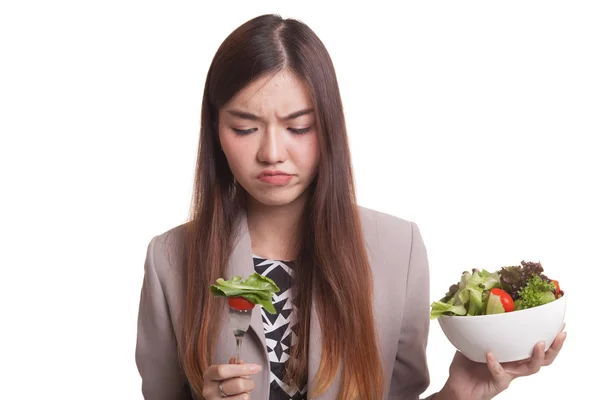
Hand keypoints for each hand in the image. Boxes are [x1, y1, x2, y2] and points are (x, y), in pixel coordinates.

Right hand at [202, 358, 261, 398]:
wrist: (216, 397)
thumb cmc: (221, 382)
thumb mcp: (224, 372)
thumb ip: (233, 365)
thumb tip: (241, 363)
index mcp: (209, 375)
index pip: (223, 370)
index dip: (241, 368)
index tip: (255, 367)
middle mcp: (209, 390)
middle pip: (237, 385)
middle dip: (249, 382)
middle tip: (251, 382)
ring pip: (243, 396)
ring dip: (248, 392)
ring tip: (244, 390)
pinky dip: (245, 398)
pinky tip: (240, 396)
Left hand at [441, 323, 566, 399]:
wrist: (458, 385)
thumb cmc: (467, 365)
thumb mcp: (474, 341)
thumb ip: (481, 328)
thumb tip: (480, 307)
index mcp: (512, 353)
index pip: (535, 344)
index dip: (549, 335)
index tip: (558, 322)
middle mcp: (515, 364)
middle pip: (543, 358)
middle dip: (554, 346)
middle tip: (560, 333)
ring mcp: (509, 374)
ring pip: (531, 368)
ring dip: (537, 356)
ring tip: (538, 344)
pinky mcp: (499, 383)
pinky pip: (501, 373)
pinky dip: (496, 363)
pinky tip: (490, 355)